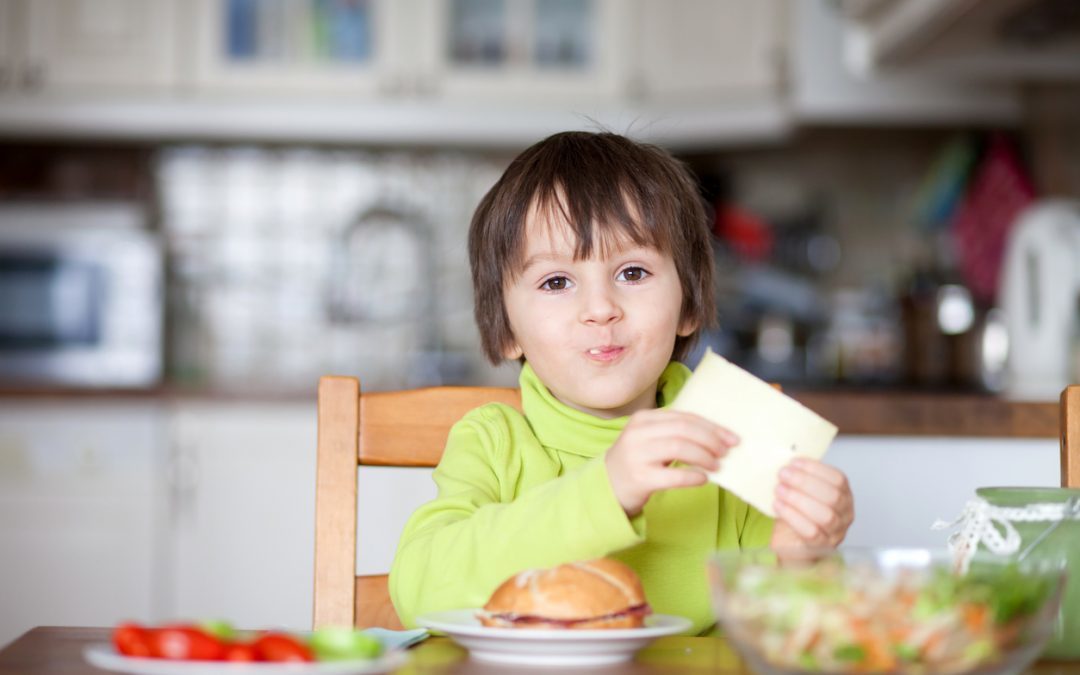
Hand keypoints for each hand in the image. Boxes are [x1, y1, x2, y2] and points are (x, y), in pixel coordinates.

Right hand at [605, 409, 737, 516]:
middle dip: (710, 440)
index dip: (711, 426)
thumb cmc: (637, 461)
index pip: (684, 417)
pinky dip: (693, 476)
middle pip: (683, 429)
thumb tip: (717, 437)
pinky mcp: (640, 478)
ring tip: (716, 466)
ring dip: (704, 456)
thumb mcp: (649, 439)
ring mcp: (637, 455)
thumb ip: (675, 432)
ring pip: (679, 447)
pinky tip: (703, 479)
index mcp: (643, 419)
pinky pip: (673, 476)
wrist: (607, 486)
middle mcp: (638, 433)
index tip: (731, 437)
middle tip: (726, 452)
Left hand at [770, 458, 853, 549]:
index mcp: (844, 495)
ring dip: (798, 499)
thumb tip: (787, 462)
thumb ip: (801, 477)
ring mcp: (836, 532)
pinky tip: (778, 506)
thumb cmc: (798, 513)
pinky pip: (811, 532)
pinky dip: (792, 516)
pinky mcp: (822, 547)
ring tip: (779, 490)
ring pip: (825, 515)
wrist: (791, 542)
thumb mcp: (803, 491)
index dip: (815, 468)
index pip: (839, 479)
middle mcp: (845, 514)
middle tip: (783, 474)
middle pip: (833, 496)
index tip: (793, 462)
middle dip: (805, 482)